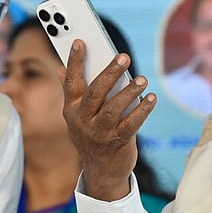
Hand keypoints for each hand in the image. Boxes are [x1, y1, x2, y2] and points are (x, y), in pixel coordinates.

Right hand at [61, 40, 154, 200]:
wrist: (100, 171)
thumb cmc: (91, 136)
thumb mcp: (77, 116)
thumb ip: (72, 92)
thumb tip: (60, 69)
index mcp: (72, 109)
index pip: (71, 81)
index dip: (75, 61)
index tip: (81, 41)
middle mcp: (83, 120)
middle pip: (95, 92)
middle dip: (109, 72)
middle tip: (123, 56)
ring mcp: (99, 132)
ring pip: (113, 108)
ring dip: (129, 92)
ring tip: (142, 79)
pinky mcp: (117, 142)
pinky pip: (131, 123)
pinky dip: (142, 110)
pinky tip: (151, 99)